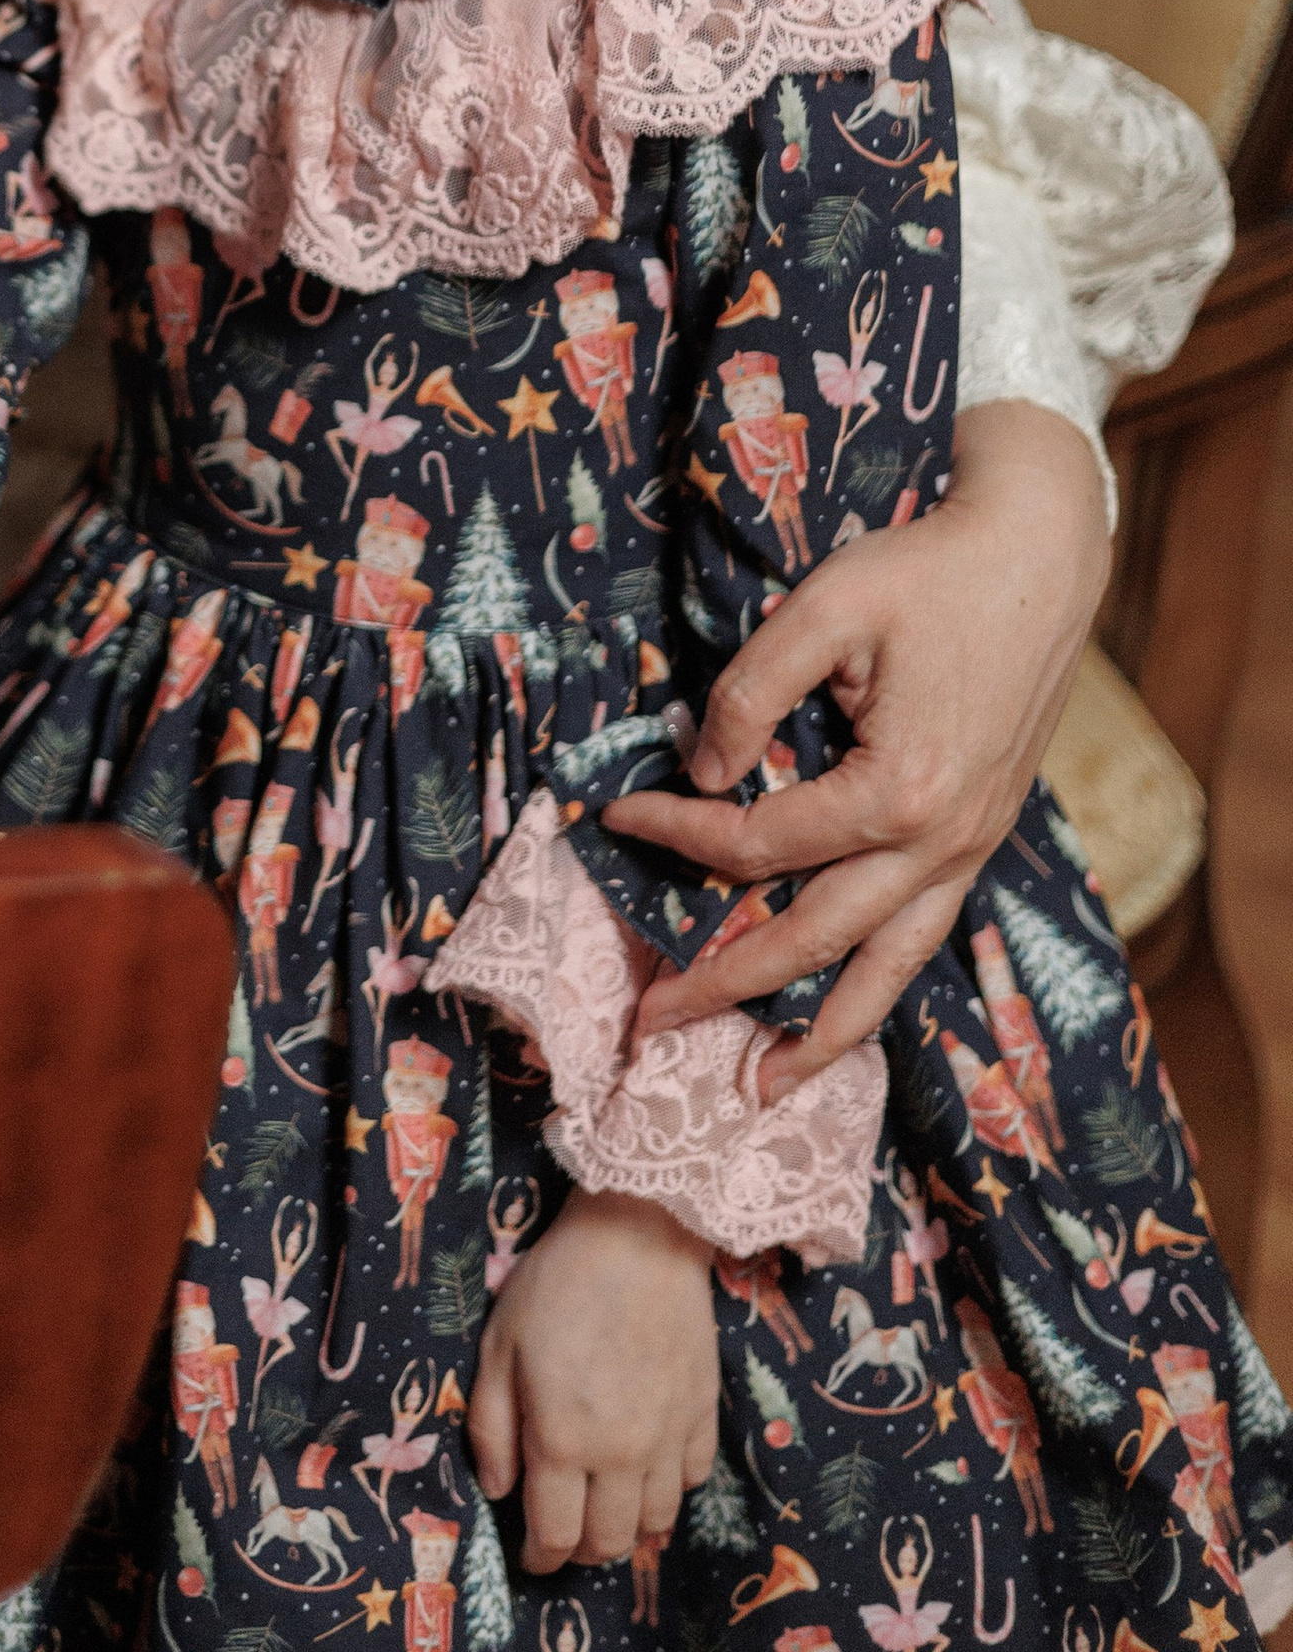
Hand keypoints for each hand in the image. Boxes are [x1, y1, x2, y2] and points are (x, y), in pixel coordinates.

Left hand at [470, 1188, 718, 1569]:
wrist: (639, 1234)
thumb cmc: (557, 1284)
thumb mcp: (499, 1346)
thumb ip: (492, 1428)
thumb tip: (500, 1491)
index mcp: (563, 1441)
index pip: (555, 1535)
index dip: (539, 1558)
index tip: (530, 1557)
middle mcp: (621, 1454)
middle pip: (609, 1543)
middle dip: (581, 1552)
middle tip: (563, 1534)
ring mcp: (670, 1437)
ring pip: (655, 1522)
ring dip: (627, 1528)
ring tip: (604, 1507)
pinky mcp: (704, 1413)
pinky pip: (692, 1480)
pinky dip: (668, 1488)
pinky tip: (647, 1466)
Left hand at [608, 399, 1108, 1098]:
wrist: (1038, 561)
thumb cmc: (928, 573)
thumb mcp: (826, 607)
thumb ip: (753, 690)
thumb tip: (703, 769)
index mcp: (895, 791)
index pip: (755, 843)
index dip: (674, 836)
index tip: (612, 819)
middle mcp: (938, 844)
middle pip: (811, 939)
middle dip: (723, 986)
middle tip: (648, 1023)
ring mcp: (966, 852)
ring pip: (885, 971)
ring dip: (819, 1036)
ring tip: (761, 1089)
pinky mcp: (978, 843)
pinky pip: (920, 939)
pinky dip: (877, 991)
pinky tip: (842, 1018)